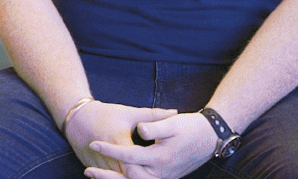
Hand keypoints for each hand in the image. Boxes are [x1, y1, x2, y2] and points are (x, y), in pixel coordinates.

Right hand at [64, 101, 177, 175]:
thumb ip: (153, 115)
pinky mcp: (94, 167)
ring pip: (116, 178)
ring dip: (125, 178)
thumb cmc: (105, 113)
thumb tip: (175, 112)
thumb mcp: (129, 113)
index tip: (163, 166)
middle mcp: (108, 156)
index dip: (148, 167)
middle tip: (157, 175)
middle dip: (140, 176)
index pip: (134, 161)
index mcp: (119, 141)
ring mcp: (100, 164)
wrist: (77, 117)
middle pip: (126, 175)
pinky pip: (107, 178)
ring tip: (146, 177)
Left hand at [84, 111, 217, 178]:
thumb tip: (139, 129)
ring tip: (94, 175)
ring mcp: (163, 178)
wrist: (210, 138)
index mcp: (160, 158)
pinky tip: (113, 177)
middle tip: (87, 169)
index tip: (93, 142)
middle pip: (128, 178)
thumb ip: (154, 126)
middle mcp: (161, 173)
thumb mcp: (172, 124)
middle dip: (107, 175)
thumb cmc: (190, 127)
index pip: (128, 156)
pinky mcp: (164, 178)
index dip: (109, 149)